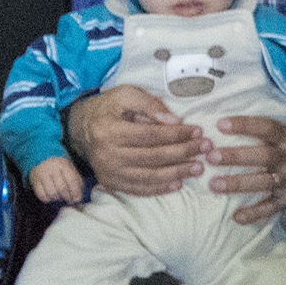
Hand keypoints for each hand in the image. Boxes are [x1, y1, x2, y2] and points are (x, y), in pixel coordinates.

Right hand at [28, 155, 85, 204]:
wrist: (42, 157)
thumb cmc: (60, 168)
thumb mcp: (71, 170)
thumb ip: (77, 184)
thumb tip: (78, 200)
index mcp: (64, 165)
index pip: (72, 180)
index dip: (75, 192)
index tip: (76, 199)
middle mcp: (52, 168)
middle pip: (62, 188)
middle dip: (67, 198)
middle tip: (68, 200)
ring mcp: (42, 174)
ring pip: (51, 193)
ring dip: (57, 199)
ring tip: (60, 198)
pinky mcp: (34, 180)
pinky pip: (41, 195)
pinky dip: (48, 199)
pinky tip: (51, 197)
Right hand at [67, 88, 206, 196]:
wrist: (80, 128)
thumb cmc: (108, 108)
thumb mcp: (126, 95)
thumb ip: (150, 105)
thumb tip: (174, 121)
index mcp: (109, 130)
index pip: (150, 135)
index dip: (176, 134)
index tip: (197, 131)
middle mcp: (106, 155)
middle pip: (153, 157)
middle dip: (183, 153)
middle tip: (205, 149)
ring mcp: (108, 172)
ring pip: (149, 176)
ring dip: (177, 173)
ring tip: (198, 167)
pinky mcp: (110, 183)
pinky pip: (139, 190)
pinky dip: (160, 188)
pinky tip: (178, 183)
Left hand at [208, 115, 285, 226]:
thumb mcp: (282, 137)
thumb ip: (261, 130)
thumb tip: (224, 119)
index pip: (266, 128)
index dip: (244, 125)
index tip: (220, 124)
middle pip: (263, 156)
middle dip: (236, 156)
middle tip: (211, 156)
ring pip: (264, 182)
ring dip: (238, 183)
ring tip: (213, 185)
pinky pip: (270, 208)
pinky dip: (254, 214)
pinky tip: (236, 217)